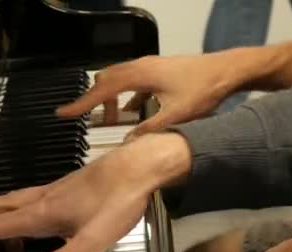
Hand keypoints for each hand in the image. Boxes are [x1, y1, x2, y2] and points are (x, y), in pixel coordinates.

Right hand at [0, 133, 190, 251]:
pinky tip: (46, 230)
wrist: (137, 167)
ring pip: (12, 202)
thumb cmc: (116, 202)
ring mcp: (51, 189)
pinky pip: (29, 199)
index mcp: (39, 213)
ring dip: (5, 224)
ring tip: (19, 249)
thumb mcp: (92, 240)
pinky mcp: (63, 186)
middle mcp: (39, 198)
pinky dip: (22, 216)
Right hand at [56, 53, 240, 136]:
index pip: (102, 90)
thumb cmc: (203, 90)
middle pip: (105, 81)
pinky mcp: (157, 71)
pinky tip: (131, 112)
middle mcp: (140, 66)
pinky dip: (125, 97)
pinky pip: (131, 82)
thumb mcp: (176, 115)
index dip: (81, 103)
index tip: (62, 113)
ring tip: (110, 120)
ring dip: (110, 99)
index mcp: (140, 75)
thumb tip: (128, 145)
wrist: (228, 70)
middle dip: (94, 102)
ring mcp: (148, 67)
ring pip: (117, 80)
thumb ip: (149, 130)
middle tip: (89, 122)